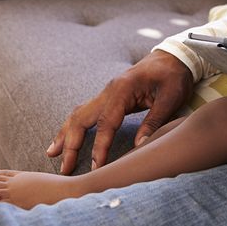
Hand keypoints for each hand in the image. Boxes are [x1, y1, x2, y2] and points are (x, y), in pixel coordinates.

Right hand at [46, 50, 193, 173]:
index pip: (106, 122)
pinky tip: (66, 138)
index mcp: (123, 89)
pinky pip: (85, 112)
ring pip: (78, 113)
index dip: (100, 146)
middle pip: (81, 117)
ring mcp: (106, 92)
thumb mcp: (171, 98)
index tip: (96, 167)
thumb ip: (154, 121)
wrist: (173, 57)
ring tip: (52, 153)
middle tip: (64, 168)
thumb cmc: (174, 76)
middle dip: (71, 143)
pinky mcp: (108, 96)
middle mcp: (109, 90)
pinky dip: (73, 126)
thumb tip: (139, 147)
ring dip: (65, 134)